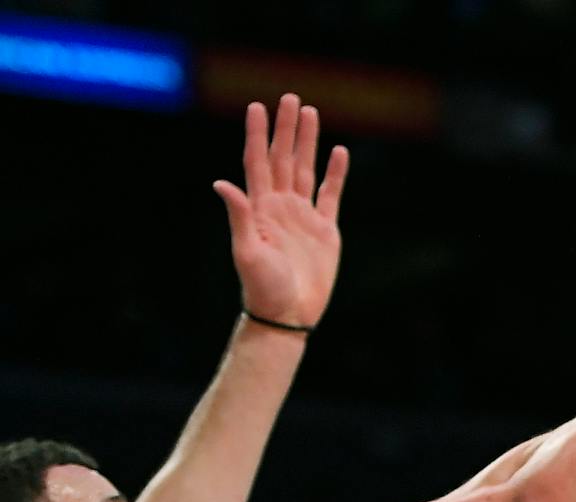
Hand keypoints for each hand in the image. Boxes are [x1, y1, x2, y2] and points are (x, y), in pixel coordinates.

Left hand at [213, 93, 349, 326]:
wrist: (287, 315)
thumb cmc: (261, 287)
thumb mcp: (246, 251)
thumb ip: (239, 216)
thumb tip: (223, 183)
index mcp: (260, 208)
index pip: (257, 162)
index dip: (257, 134)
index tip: (257, 106)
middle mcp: (280, 206)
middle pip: (283, 158)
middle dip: (286, 129)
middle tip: (290, 98)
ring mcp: (303, 217)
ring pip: (306, 170)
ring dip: (308, 142)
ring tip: (311, 113)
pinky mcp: (325, 231)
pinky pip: (331, 195)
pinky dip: (336, 174)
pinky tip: (338, 153)